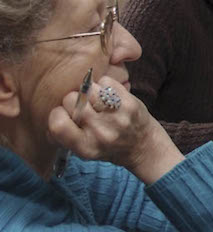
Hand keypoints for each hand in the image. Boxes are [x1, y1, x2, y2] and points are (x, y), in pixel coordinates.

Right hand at [48, 75, 182, 183]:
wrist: (144, 147)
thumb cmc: (109, 147)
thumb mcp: (84, 150)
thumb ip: (65, 135)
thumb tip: (50, 115)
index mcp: (85, 148)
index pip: (57, 123)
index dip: (58, 114)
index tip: (65, 115)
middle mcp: (101, 133)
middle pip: (70, 100)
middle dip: (74, 101)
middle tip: (85, 108)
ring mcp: (117, 117)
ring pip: (87, 88)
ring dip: (89, 91)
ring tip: (96, 101)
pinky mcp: (130, 104)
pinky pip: (105, 81)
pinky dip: (104, 85)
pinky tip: (109, 96)